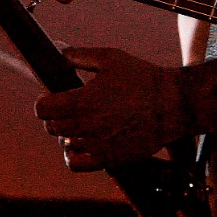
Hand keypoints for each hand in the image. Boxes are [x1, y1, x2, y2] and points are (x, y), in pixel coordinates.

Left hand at [35, 47, 187, 170]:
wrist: (173, 105)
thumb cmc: (144, 79)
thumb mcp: (111, 58)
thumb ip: (80, 55)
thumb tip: (60, 52)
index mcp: (82, 101)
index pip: (42, 109)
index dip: (45, 102)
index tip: (53, 99)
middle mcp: (86, 125)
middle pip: (51, 127)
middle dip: (57, 117)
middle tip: (71, 110)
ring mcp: (97, 144)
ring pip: (65, 144)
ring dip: (69, 134)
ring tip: (84, 125)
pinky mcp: (109, 158)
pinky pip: (76, 164)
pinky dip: (73, 156)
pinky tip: (82, 145)